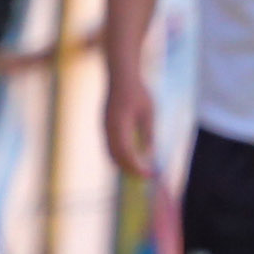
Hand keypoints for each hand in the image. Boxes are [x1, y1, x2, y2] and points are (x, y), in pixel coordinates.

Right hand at [102, 65, 156, 179]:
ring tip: (139, 171)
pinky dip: (119, 157)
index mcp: (120, 125)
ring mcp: (104, 127)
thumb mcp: (149, 113)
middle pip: (116, 157)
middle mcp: (108, 128)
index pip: (127, 154)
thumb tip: (150, 156)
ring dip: (123, 165)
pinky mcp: (104, 126)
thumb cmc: (138, 92)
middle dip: (130, 170)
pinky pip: (109, 147)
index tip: (149, 175)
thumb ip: (148, 134)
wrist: (121, 76)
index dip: (137, 168)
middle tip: (146, 176)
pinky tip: (131, 160)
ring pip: (110, 154)